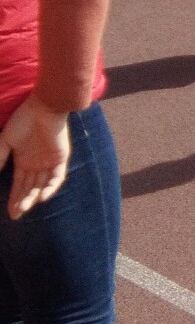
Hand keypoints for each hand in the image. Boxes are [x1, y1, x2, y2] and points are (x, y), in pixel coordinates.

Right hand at [0, 96, 70, 219]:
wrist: (42, 107)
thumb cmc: (23, 120)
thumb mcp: (6, 141)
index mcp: (24, 160)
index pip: (19, 184)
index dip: (14, 198)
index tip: (9, 213)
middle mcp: (37, 164)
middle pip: (30, 188)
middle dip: (22, 202)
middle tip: (15, 216)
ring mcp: (49, 161)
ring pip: (41, 185)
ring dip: (33, 197)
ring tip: (24, 209)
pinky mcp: (60, 158)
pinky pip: (57, 176)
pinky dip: (51, 187)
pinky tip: (42, 197)